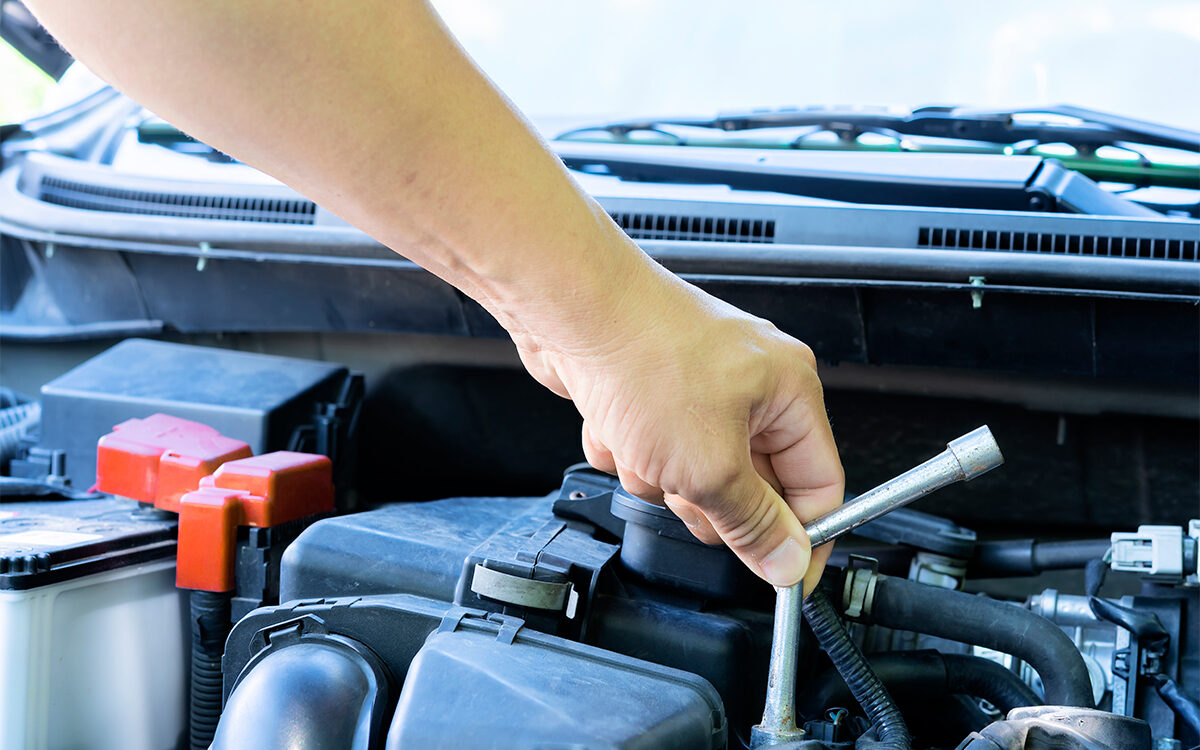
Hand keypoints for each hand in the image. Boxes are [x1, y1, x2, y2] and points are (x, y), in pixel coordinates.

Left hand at [514, 257, 843, 590]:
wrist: (571, 312)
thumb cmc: (643, 357)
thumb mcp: (711, 468)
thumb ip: (753, 524)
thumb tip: (788, 561)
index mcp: (789, 391)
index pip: (819, 484)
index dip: (804, 537)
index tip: (784, 577)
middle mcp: (750, 384)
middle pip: (750, 486)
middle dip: (706, 498)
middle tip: (688, 488)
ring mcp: (696, 387)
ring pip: (691, 475)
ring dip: (658, 476)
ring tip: (641, 445)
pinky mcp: (651, 392)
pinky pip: (649, 453)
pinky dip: (627, 450)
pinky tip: (613, 425)